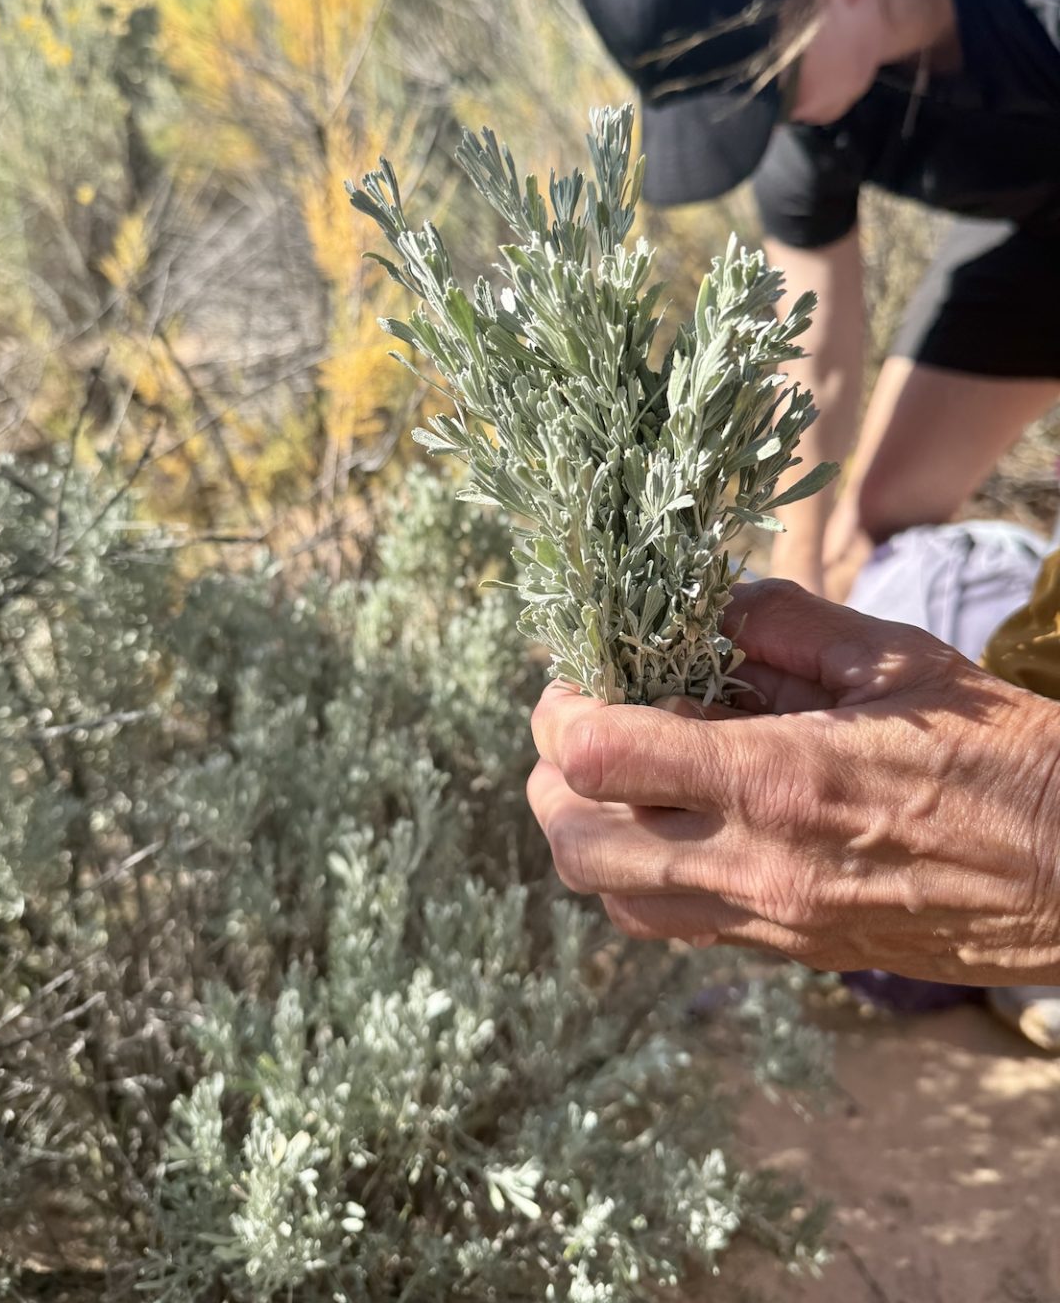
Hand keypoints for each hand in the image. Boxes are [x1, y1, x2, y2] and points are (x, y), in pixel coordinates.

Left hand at [527, 581, 1059, 984]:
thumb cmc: (1004, 758)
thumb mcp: (898, 659)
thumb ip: (786, 625)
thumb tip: (708, 605)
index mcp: (776, 778)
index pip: (596, 757)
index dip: (563, 708)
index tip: (582, 677)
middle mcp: (754, 864)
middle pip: (574, 842)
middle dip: (552, 776)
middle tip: (585, 724)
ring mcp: (768, 921)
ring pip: (611, 896)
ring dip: (589, 830)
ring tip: (628, 772)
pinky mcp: (788, 951)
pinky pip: (671, 924)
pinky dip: (643, 872)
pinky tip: (684, 819)